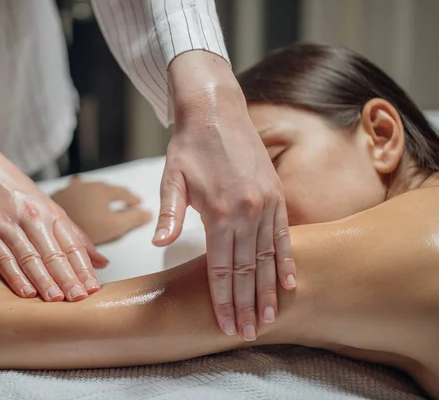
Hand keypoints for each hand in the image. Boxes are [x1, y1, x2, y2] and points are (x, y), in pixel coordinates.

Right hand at [0, 116, 108, 300]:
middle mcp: (32, 218)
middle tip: (79, 299)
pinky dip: (15, 276)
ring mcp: (7, 225)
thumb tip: (102, 262)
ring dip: (44, 281)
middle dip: (68, 278)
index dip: (83, 268)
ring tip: (56, 300)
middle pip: (54, 253)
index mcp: (51, 213)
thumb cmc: (14, 191)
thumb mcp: (49, 207)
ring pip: (30, 257)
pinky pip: (2, 257)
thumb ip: (75, 236)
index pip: (72, 245)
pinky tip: (26, 292)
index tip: (93, 288)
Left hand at [52, 177, 151, 244]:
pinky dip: (80, 201)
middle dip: (115, 196)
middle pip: (105, 189)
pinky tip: (77, 207)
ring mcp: (70, 190)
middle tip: (123, 202)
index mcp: (104, 190)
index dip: (133, 199)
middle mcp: (87, 185)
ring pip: (88, 191)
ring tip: (100, 204)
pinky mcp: (56, 198)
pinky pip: (73, 197)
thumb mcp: (115, 226)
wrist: (49, 228)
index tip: (139, 203)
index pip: (124, 192)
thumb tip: (148, 213)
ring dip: (96, 197)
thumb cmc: (85, 227)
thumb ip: (134, 218)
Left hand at [154, 51, 296, 339]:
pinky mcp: (278, 195)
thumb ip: (169, 214)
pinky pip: (286, 235)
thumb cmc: (189, 147)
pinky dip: (288, 261)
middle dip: (246, 305)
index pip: (221, 269)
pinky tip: (291, 283)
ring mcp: (268, 204)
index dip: (223, 301)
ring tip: (270, 318)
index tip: (227, 326)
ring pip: (269, 258)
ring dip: (268, 291)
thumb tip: (160, 243)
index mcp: (220, 213)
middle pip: (247, 270)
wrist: (216, 111)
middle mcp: (248, 212)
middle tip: (249, 333)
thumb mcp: (171, 178)